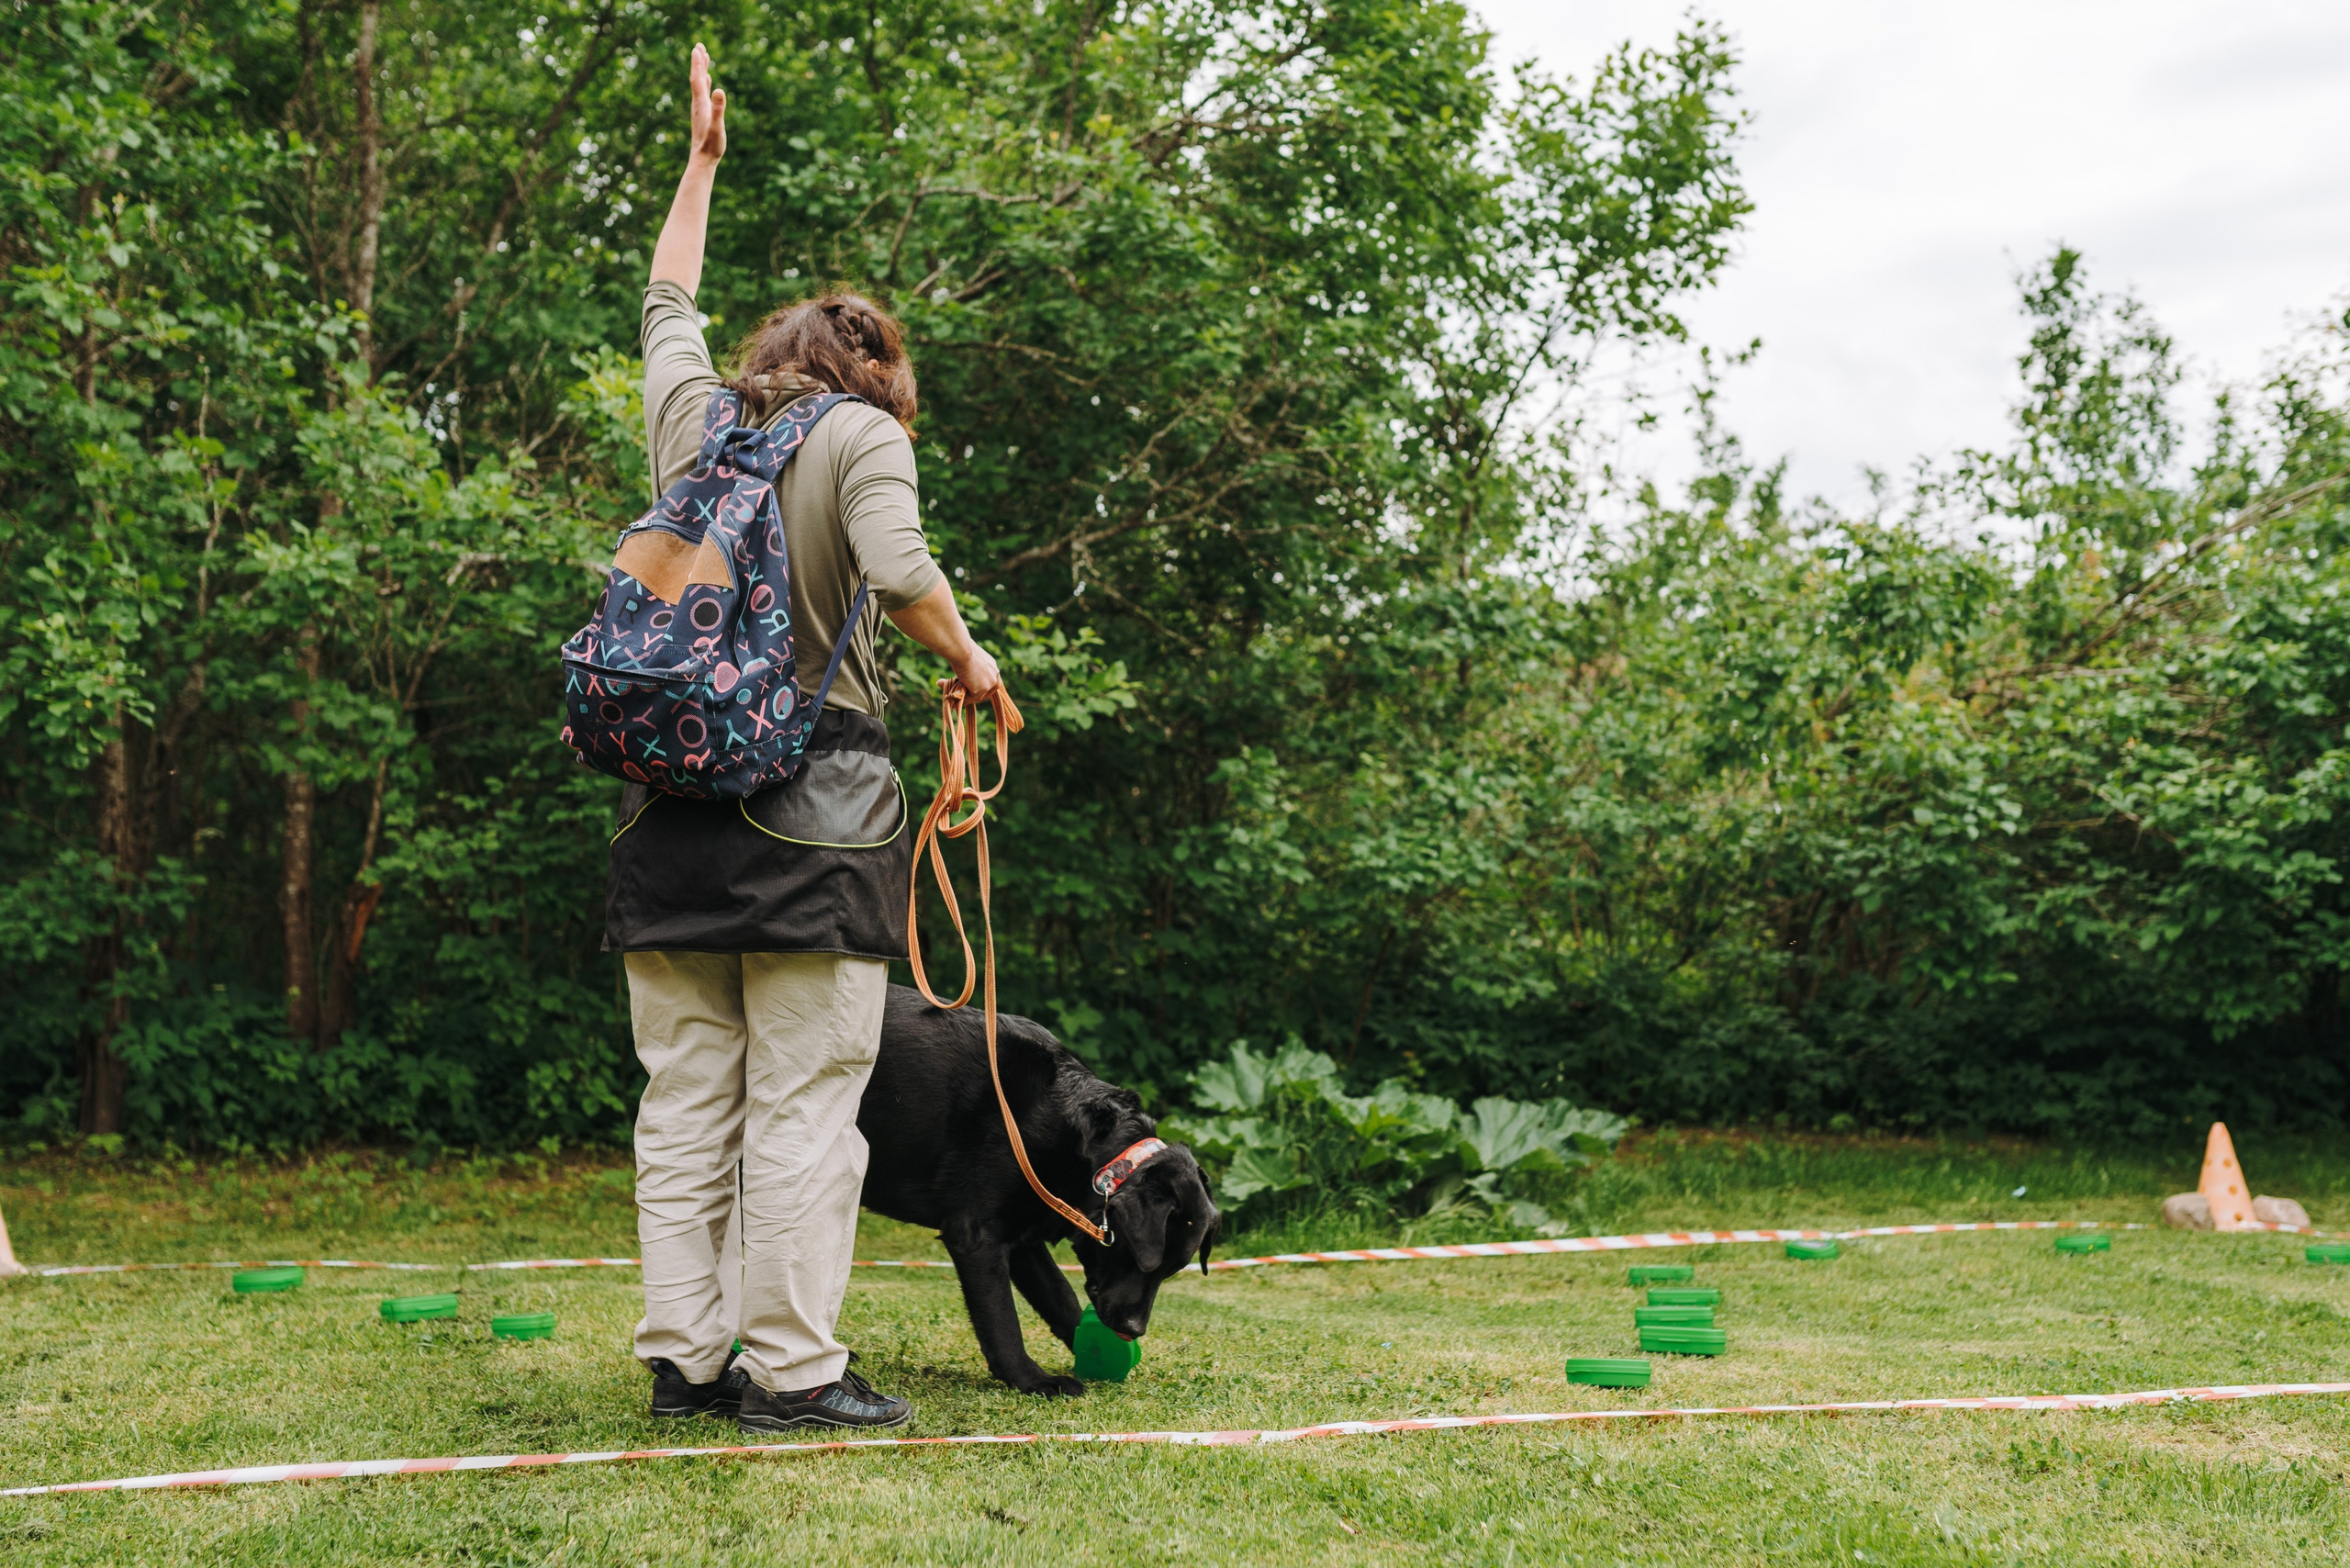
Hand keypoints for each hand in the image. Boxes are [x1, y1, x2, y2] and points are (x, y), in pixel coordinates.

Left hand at [687, 43, 725, 167]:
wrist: (702, 161)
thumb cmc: (711, 146)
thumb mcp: (718, 127)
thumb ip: (719, 109)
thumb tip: (719, 90)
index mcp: (701, 104)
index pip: (697, 79)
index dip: (697, 63)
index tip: (698, 48)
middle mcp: (698, 104)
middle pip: (696, 78)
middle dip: (698, 62)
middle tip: (699, 46)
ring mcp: (700, 109)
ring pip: (699, 85)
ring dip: (701, 70)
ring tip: (703, 57)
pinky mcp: (703, 115)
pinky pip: (702, 94)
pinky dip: (704, 83)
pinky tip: (707, 81)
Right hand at [950, 643, 1004, 705]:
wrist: (961, 649)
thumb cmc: (961, 648)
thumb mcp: (968, 657)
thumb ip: (969, 667)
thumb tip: (961, 671)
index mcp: (992, 665)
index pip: (988, 680)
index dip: (977, 685)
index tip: (966, 688)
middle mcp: (995, 673)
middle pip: (987, 690)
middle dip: (973, 694)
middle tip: (960, 694)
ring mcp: (990, 683)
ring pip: (979, 695)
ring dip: (967, 697)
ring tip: (954, 695)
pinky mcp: (982, 689)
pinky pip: (972, 698)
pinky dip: (963, 699)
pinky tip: (953, 696)